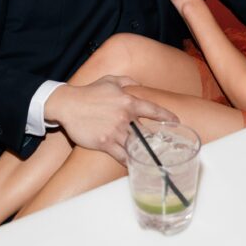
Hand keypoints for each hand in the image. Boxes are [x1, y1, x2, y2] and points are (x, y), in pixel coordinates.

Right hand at [45, 77, 176, 164]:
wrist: (68, 104)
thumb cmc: (89, 92)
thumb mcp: (110, 80)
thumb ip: (127, 81)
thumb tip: (139, 84)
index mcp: (128, 101)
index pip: (153, 110)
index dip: (166, 116)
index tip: (176, 121)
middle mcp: (125, 117)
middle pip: (146, 132)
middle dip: (155, 140)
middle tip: (165, 147)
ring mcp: (115, 131)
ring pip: (135, 146)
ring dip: (143, 153)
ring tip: (153, 160)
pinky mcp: (104, 143)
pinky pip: (121, 155)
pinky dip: (129, 161)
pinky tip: (136, 166)